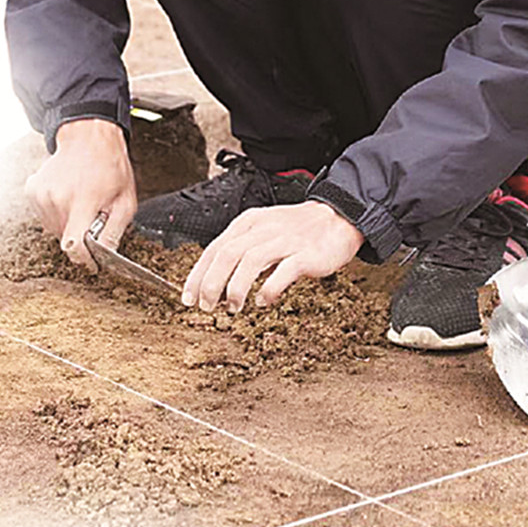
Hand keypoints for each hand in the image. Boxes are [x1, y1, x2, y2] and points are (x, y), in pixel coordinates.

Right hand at [24, 119, 136, 270]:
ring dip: (68, 223)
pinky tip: (68, 194)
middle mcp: (57, 198)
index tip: (91, 262)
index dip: (83, 259)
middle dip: (81, 235)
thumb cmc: (111, 166)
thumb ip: (115, 231)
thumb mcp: (126, 200)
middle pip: (65, 238)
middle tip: (94, 215)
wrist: (89, 138)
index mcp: (83, 200)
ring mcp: (41, 194)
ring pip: (54, 228)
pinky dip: (56, 212)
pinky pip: (44, 216)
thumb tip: (105, 256)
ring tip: (81, 200)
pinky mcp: (32, 190)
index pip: (73, 245)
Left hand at [182, 200, 364, 312]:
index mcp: (249, 222)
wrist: (339, 219)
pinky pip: (283, 272)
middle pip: (227, 254)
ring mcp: (285, 240)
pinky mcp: (306, 254)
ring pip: (250, 261)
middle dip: (211, 283)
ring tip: (232, 308)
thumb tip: (217, 283)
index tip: (189, 297)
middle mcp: (264, 228)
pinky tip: (263, 301)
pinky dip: (268, 289)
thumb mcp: (264, 232)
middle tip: (206, 307)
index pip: (215, 248)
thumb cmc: (298, 230)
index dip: (198, 274)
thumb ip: (242, 251)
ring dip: (235, 288)